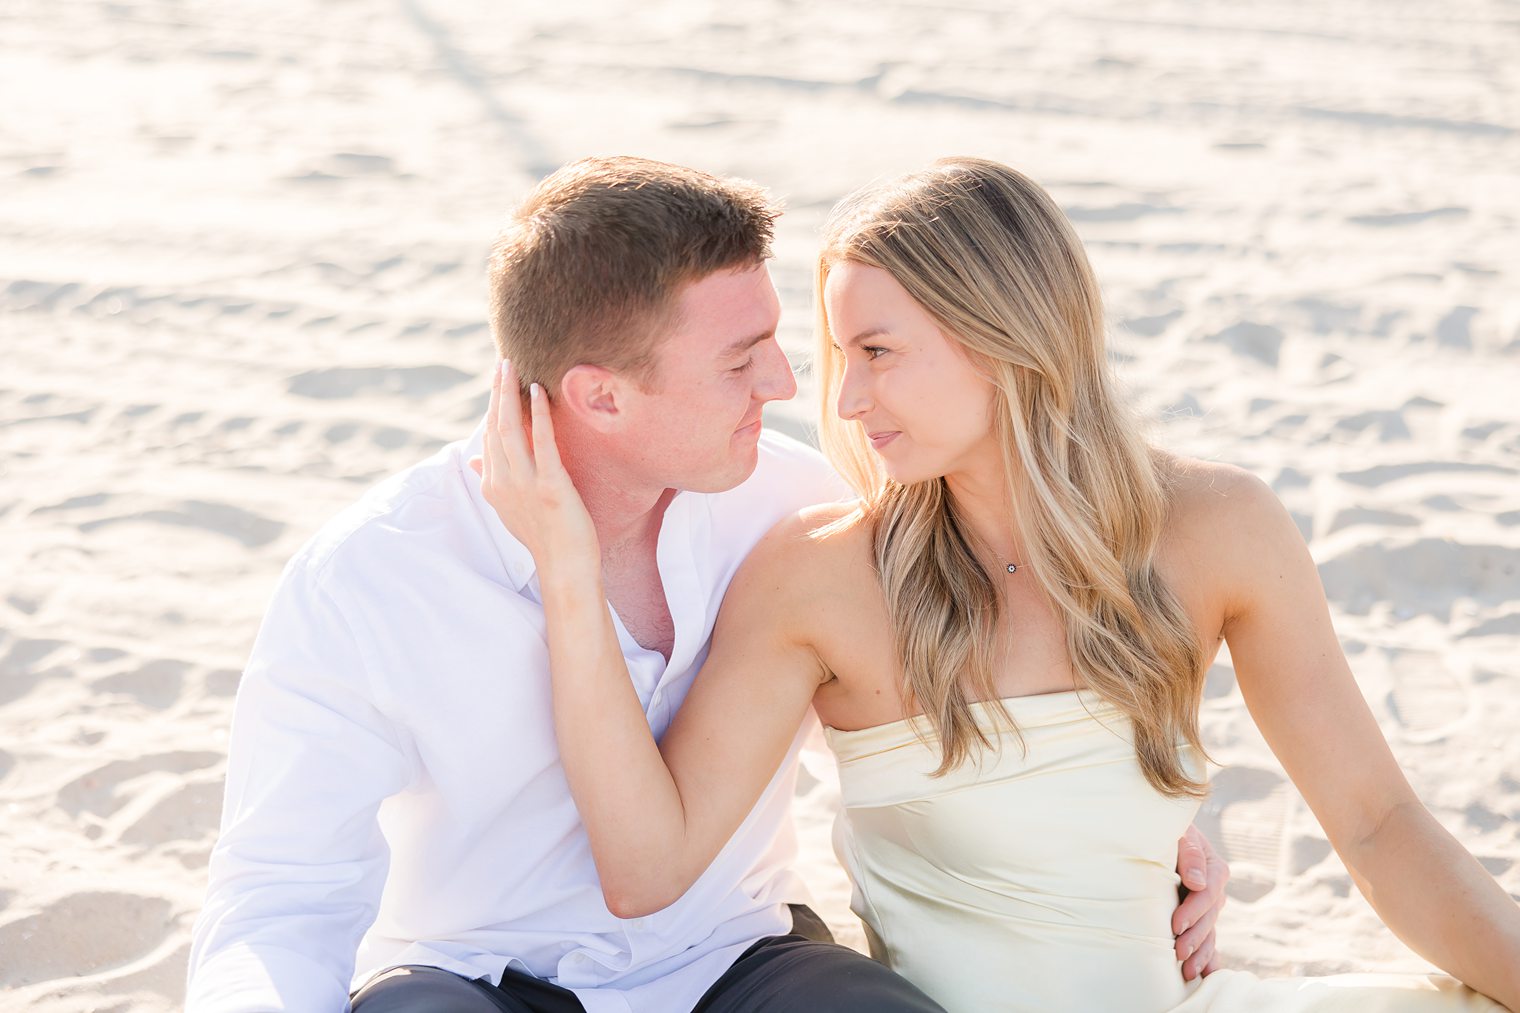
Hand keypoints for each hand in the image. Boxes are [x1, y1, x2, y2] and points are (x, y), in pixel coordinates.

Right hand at [469, 360, 599, 581]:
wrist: (565, 566)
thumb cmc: (544, 536)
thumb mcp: (511, 508)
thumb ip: (492, 479)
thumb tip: (472, 458)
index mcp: (493, 485)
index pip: (488, 436)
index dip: (492, 406)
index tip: (497, 380)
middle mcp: (503, 482)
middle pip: (495, 428)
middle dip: (496, 393)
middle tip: (501, 362)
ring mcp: (525, 484)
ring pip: (511, 430)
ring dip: (510, 395)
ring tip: (511, 368)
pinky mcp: (550, 486)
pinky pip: (542, 443)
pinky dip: (539, 415)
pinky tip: (538, 391)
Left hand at [1172, 824, 1228, 979]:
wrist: (1160, 834)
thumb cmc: (1166, 830)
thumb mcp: (1178, 832)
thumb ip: (1189, 852)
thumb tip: (1197, 882)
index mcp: (1214, 868)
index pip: (1208, 893)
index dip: (1193, 910)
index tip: (1176, 924)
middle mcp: (1215, 890)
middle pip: (1209, 917)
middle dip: (1194, 937)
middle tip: (1178, 953)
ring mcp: (1208, 906)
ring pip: (1209, 933)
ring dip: (1200, 953)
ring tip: (1188, 972)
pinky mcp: (1199, 917)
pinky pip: (1208, 940)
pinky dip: (1207, 957)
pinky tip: (1204, 975)